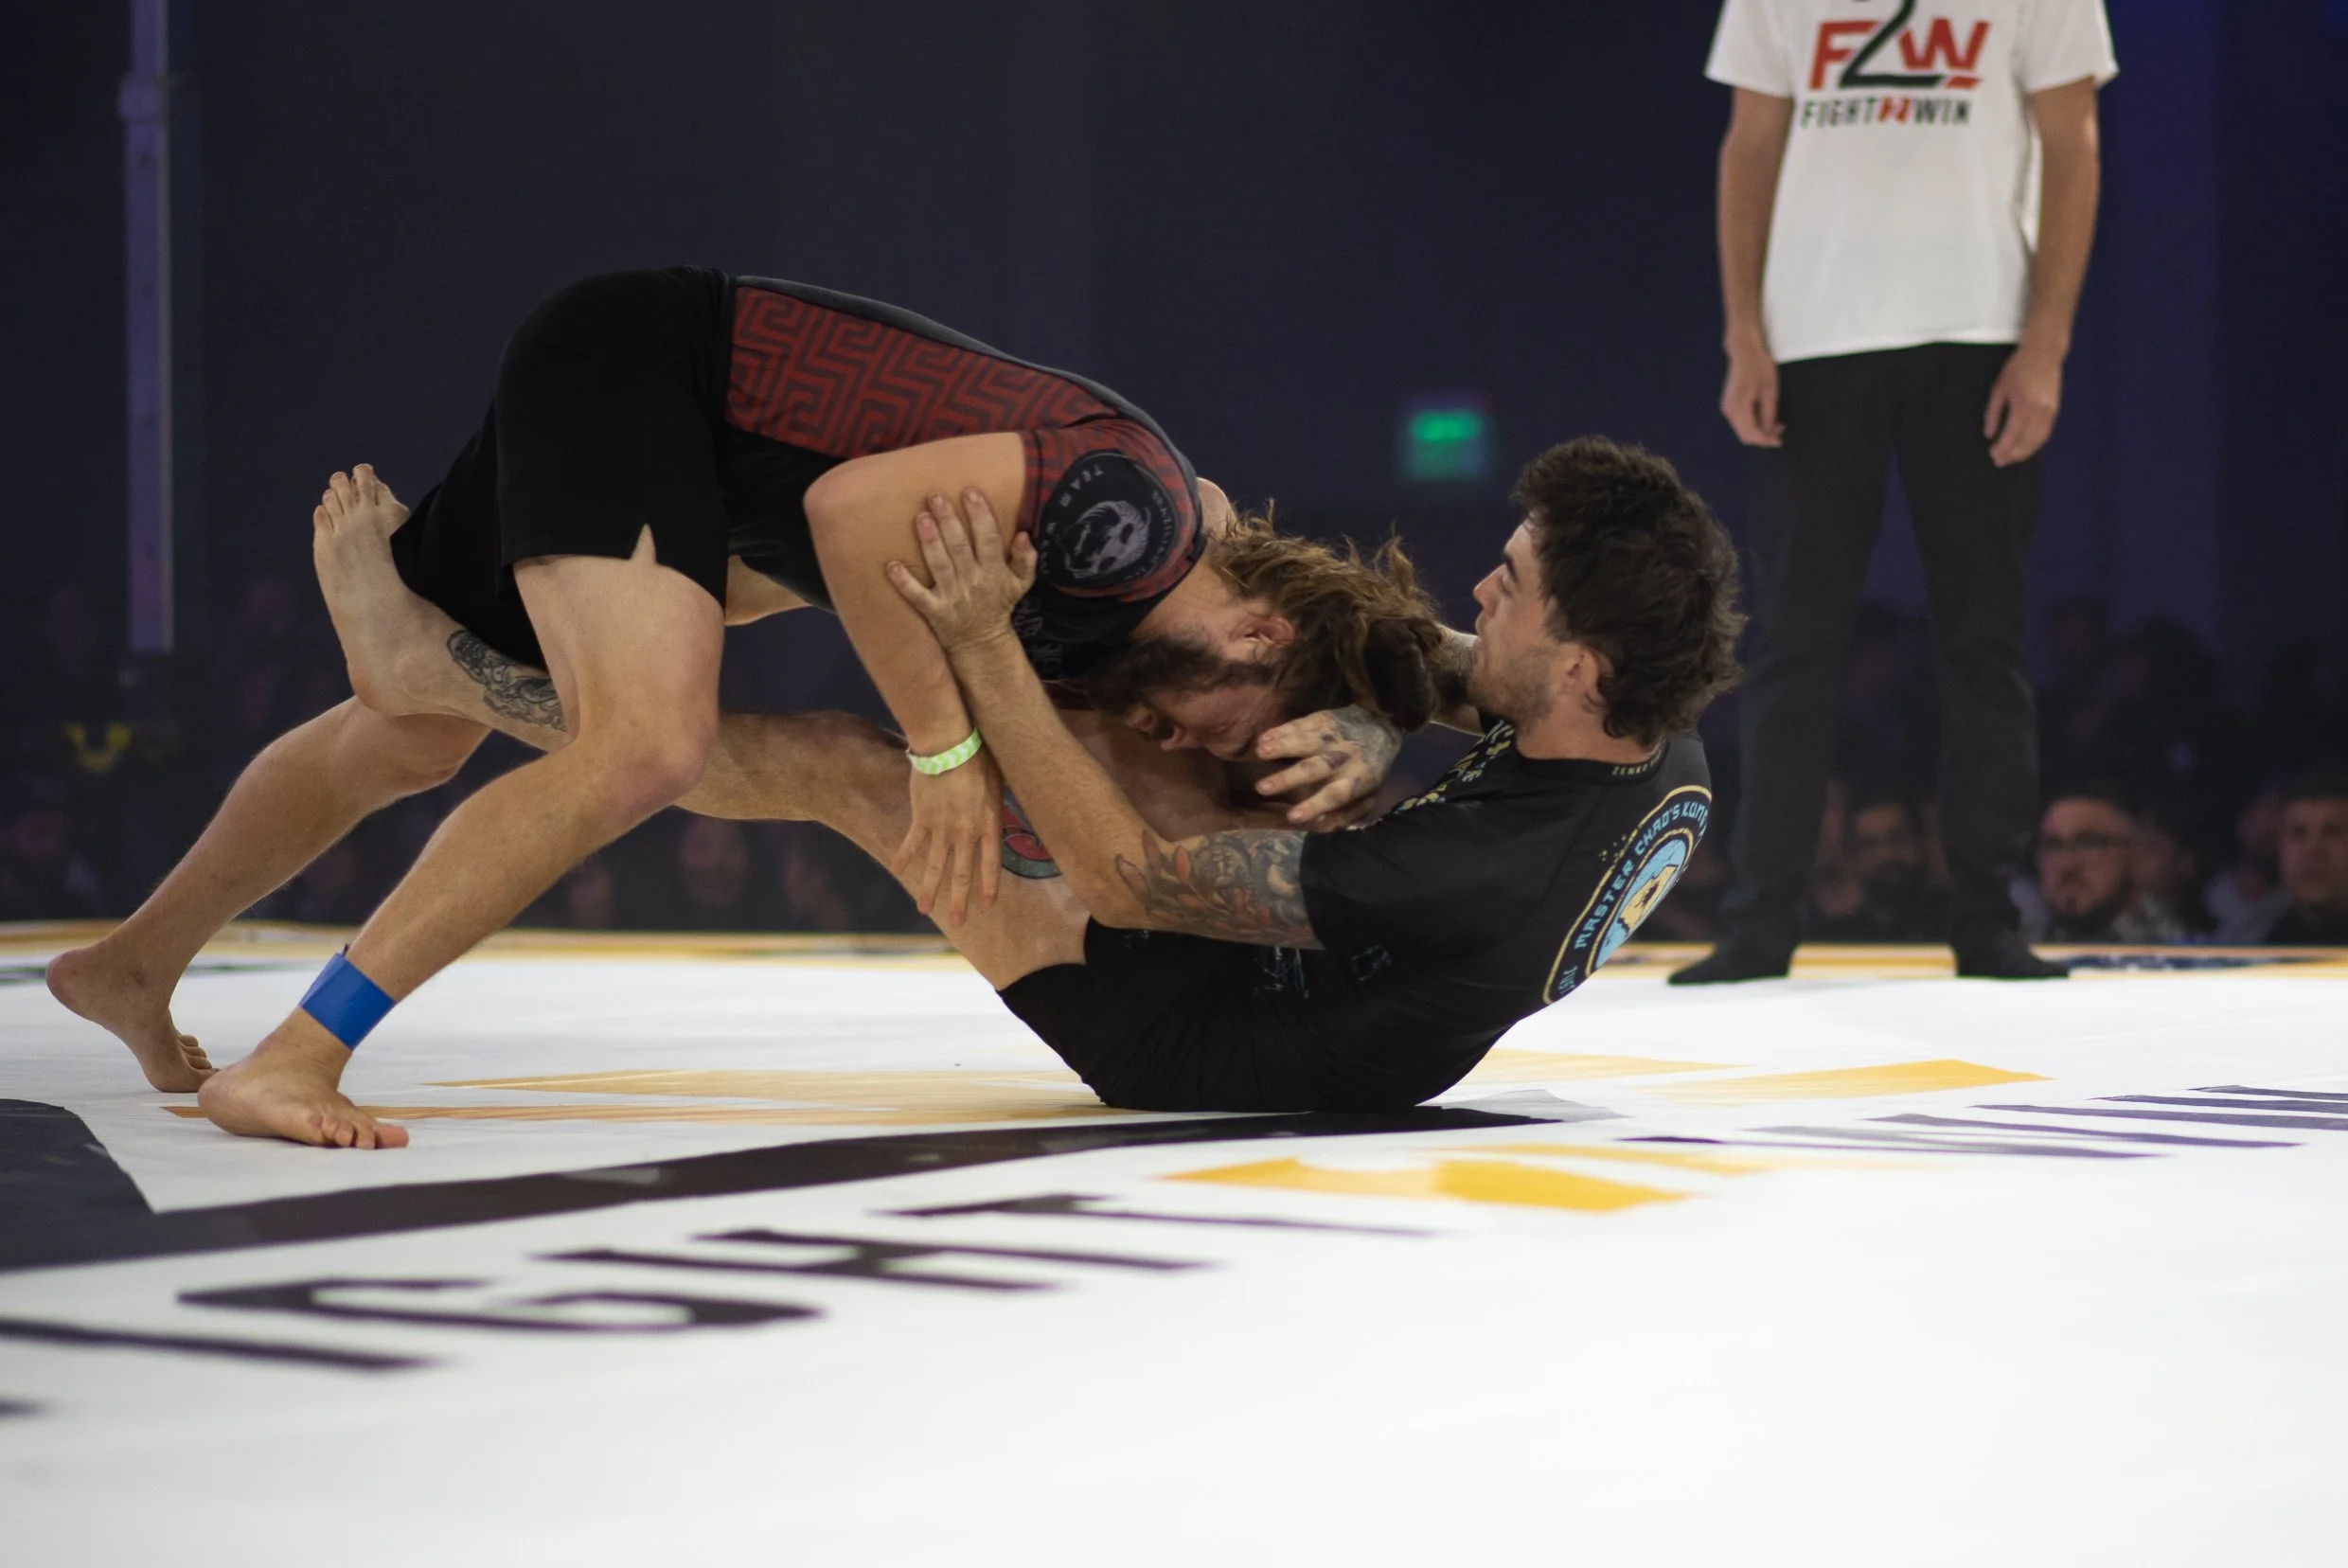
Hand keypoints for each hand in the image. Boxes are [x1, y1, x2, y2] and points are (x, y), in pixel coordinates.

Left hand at [887, 489, 1037, 655]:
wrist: (982, 641)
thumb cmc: (999, 603)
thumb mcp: (1021, 583)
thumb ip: (1025, 559)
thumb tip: (1024, 535)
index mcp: (994, 571)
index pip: (989, 539)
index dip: (980, 516)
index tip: (970, 492)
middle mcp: (972, 581)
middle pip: (960, 547)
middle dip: (948, 521)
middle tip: (935, 496)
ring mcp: (951, 596)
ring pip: (940, 566)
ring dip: (930, 542)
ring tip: (920, 517)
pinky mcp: (934, 610)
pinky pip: (917, 596)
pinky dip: (904, 583)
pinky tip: (892, 566)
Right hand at [891, 748, 1003, 925]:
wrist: (949, 746)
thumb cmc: (980, 758)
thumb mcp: (999, 784)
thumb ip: (996, 808)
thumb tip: (998, 819)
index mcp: (989, 825)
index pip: (991, 864)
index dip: (989, 885)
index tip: (988, 904)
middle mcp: (966, 833)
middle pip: (962, 873)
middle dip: (959, 900)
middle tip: (957, 922)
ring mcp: (942, 828)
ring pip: (935, 866)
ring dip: (929, 889)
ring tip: (923, 910)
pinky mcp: (921, 818)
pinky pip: (912, 842)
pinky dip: (903, 856)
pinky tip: (896, 870)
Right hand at [1252, 705, 1401, 829]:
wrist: (1382, 724)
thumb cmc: (1371, 766)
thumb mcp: (1370, 793)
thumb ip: (1350, 812)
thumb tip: (1325, 827)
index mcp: (1356, 779)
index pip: (1335, 794)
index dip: (1314, 805)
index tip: (1293, 817)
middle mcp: (1343, 757)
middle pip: (1315, 768)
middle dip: (1288, 777)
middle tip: (1262, 787)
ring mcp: (1332, 736)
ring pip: (1305, 741)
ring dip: (1282, 746)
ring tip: (1260, 752)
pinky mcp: (1323, 719)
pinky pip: (1300, 724)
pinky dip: (1281, 731)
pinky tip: (1264, 738)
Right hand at [1720, 336, 1782, 446]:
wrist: (1744, 351)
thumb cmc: (1759, 367)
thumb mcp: (1769, 391)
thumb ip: (1769, 414)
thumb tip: (1770, 431)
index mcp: (1738, 407)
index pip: (1751, 434)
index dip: (1766, 440)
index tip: (1779, 441)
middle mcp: (1729, 411)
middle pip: (1745, 435)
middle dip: (1763, 437)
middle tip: (1780, 430)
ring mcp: (1727, 408)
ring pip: (1742, 430)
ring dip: (1758, 431)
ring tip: (1775, 423)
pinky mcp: (1729, 405)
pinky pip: (1741, 422)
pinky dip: (1753, 424)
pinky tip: (1764, 417)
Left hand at [1984, 343, 2061, 466]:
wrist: (2044, 353)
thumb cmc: (2018, 368)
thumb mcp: (1999, 388)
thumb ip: (1993, 413)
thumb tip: (1988, 434)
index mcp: (2023, 403)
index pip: (2012, 434)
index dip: (2002, 448)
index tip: (1993, 455)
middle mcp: (2039, 409)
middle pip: (2026, 440)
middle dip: (2012, 454)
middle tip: (1999, 462)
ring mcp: (2050, 410)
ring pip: (2038, 440)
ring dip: (2025, 452)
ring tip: (2011, 459)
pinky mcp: (2055, 410)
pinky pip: (2046, 433)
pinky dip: (2036, 444)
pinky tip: (2026, 448)